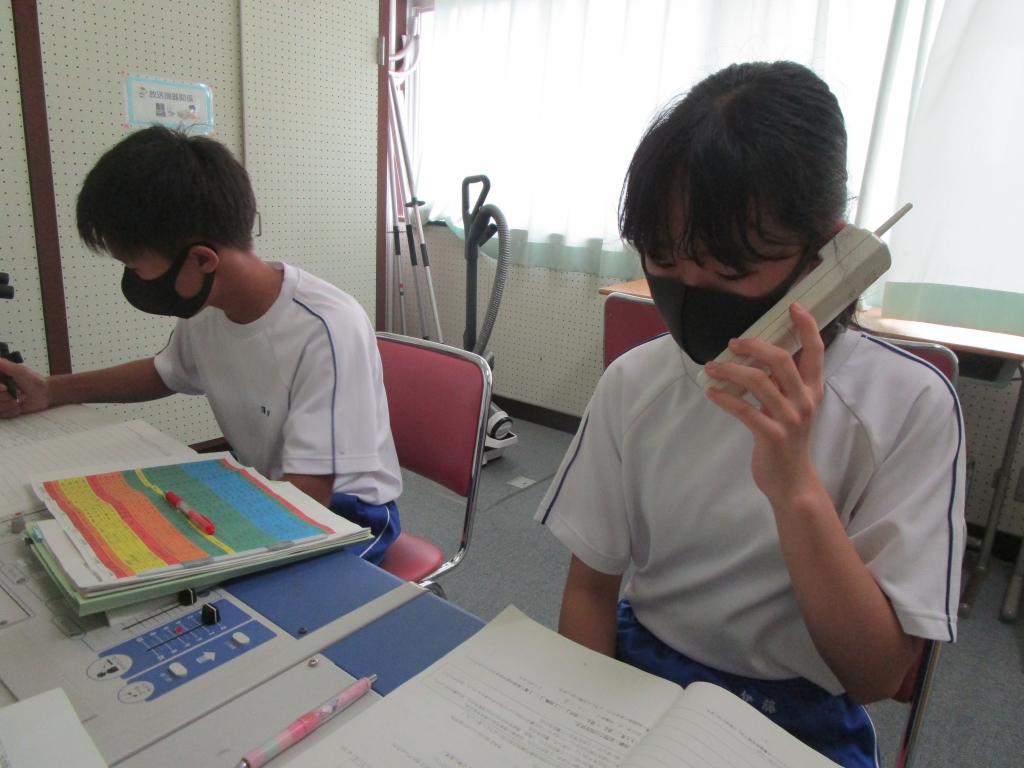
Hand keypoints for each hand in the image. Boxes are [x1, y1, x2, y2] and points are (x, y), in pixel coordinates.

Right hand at [0, 358, 49, 417]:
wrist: (45, 393)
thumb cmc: (32, 380)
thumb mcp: (20, 371)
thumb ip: (7, 366)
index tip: (5, 388)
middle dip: (6, 397)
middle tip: (20, 392)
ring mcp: (0, 401)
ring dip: (12, 404)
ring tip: (23, 398)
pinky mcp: (5, 411)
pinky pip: (3, 415)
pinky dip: (14, 411)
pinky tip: (21, 407)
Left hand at [703, 303, 824, 505]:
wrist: (792, 482)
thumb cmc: (788, 440)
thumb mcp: (794, 408)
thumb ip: (782, 384)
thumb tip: (757, 357)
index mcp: (812, 390)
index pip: (815, 352)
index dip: (807, 327)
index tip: (794, 306)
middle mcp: (804, 401)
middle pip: (781, 360)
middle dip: (755, 346)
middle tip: (733, 343)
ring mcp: (789, 418)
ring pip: (758, 382)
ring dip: (730, 370)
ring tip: (711, 367)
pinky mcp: (771, 435)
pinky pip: (744, 409)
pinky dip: (724, 398)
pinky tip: (711, 393)